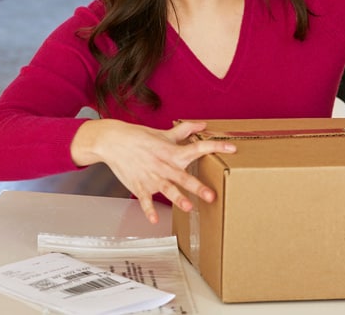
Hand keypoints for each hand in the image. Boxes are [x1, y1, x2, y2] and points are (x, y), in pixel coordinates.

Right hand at [71, 119, 235, 223]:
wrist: (112, 141)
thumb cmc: (138, 137)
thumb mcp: (162, 133)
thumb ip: (184, 131)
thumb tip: (202, 124)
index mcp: (171, 151)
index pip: (197, 147)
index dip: (215, 146)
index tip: (232, 148)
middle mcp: (163, 165)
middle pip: (183, 176)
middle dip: (197, 186)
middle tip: (211, 195)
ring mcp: (151, 177)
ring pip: (166, 189)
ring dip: (177, 198)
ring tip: (188, 207)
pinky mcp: (139, 186)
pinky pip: (144, 200)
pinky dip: (148, 210)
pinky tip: (154, 220)